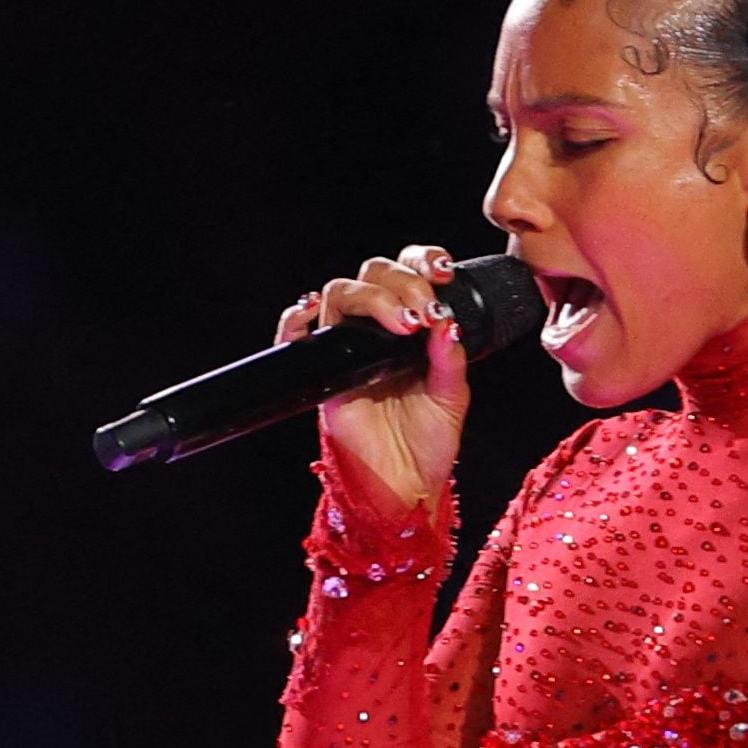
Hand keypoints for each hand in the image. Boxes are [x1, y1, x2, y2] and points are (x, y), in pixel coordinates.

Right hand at [285, 245, 469, 528]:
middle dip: (402, 282)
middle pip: (371, 273)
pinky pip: (294, 340)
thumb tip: (447, 321)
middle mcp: (374, 332)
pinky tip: (312, 317)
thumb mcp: (453, 395)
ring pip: (338, 293)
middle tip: (424, 313)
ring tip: (404, 324)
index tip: (445, 274)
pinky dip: (294, 322)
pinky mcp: (326, 378)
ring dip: (373, 297)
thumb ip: (450, 357)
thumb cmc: (429, 443)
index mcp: (408, 327)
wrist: (408, 487)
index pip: (405, 271)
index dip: (421, 260)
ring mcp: (347, 351)